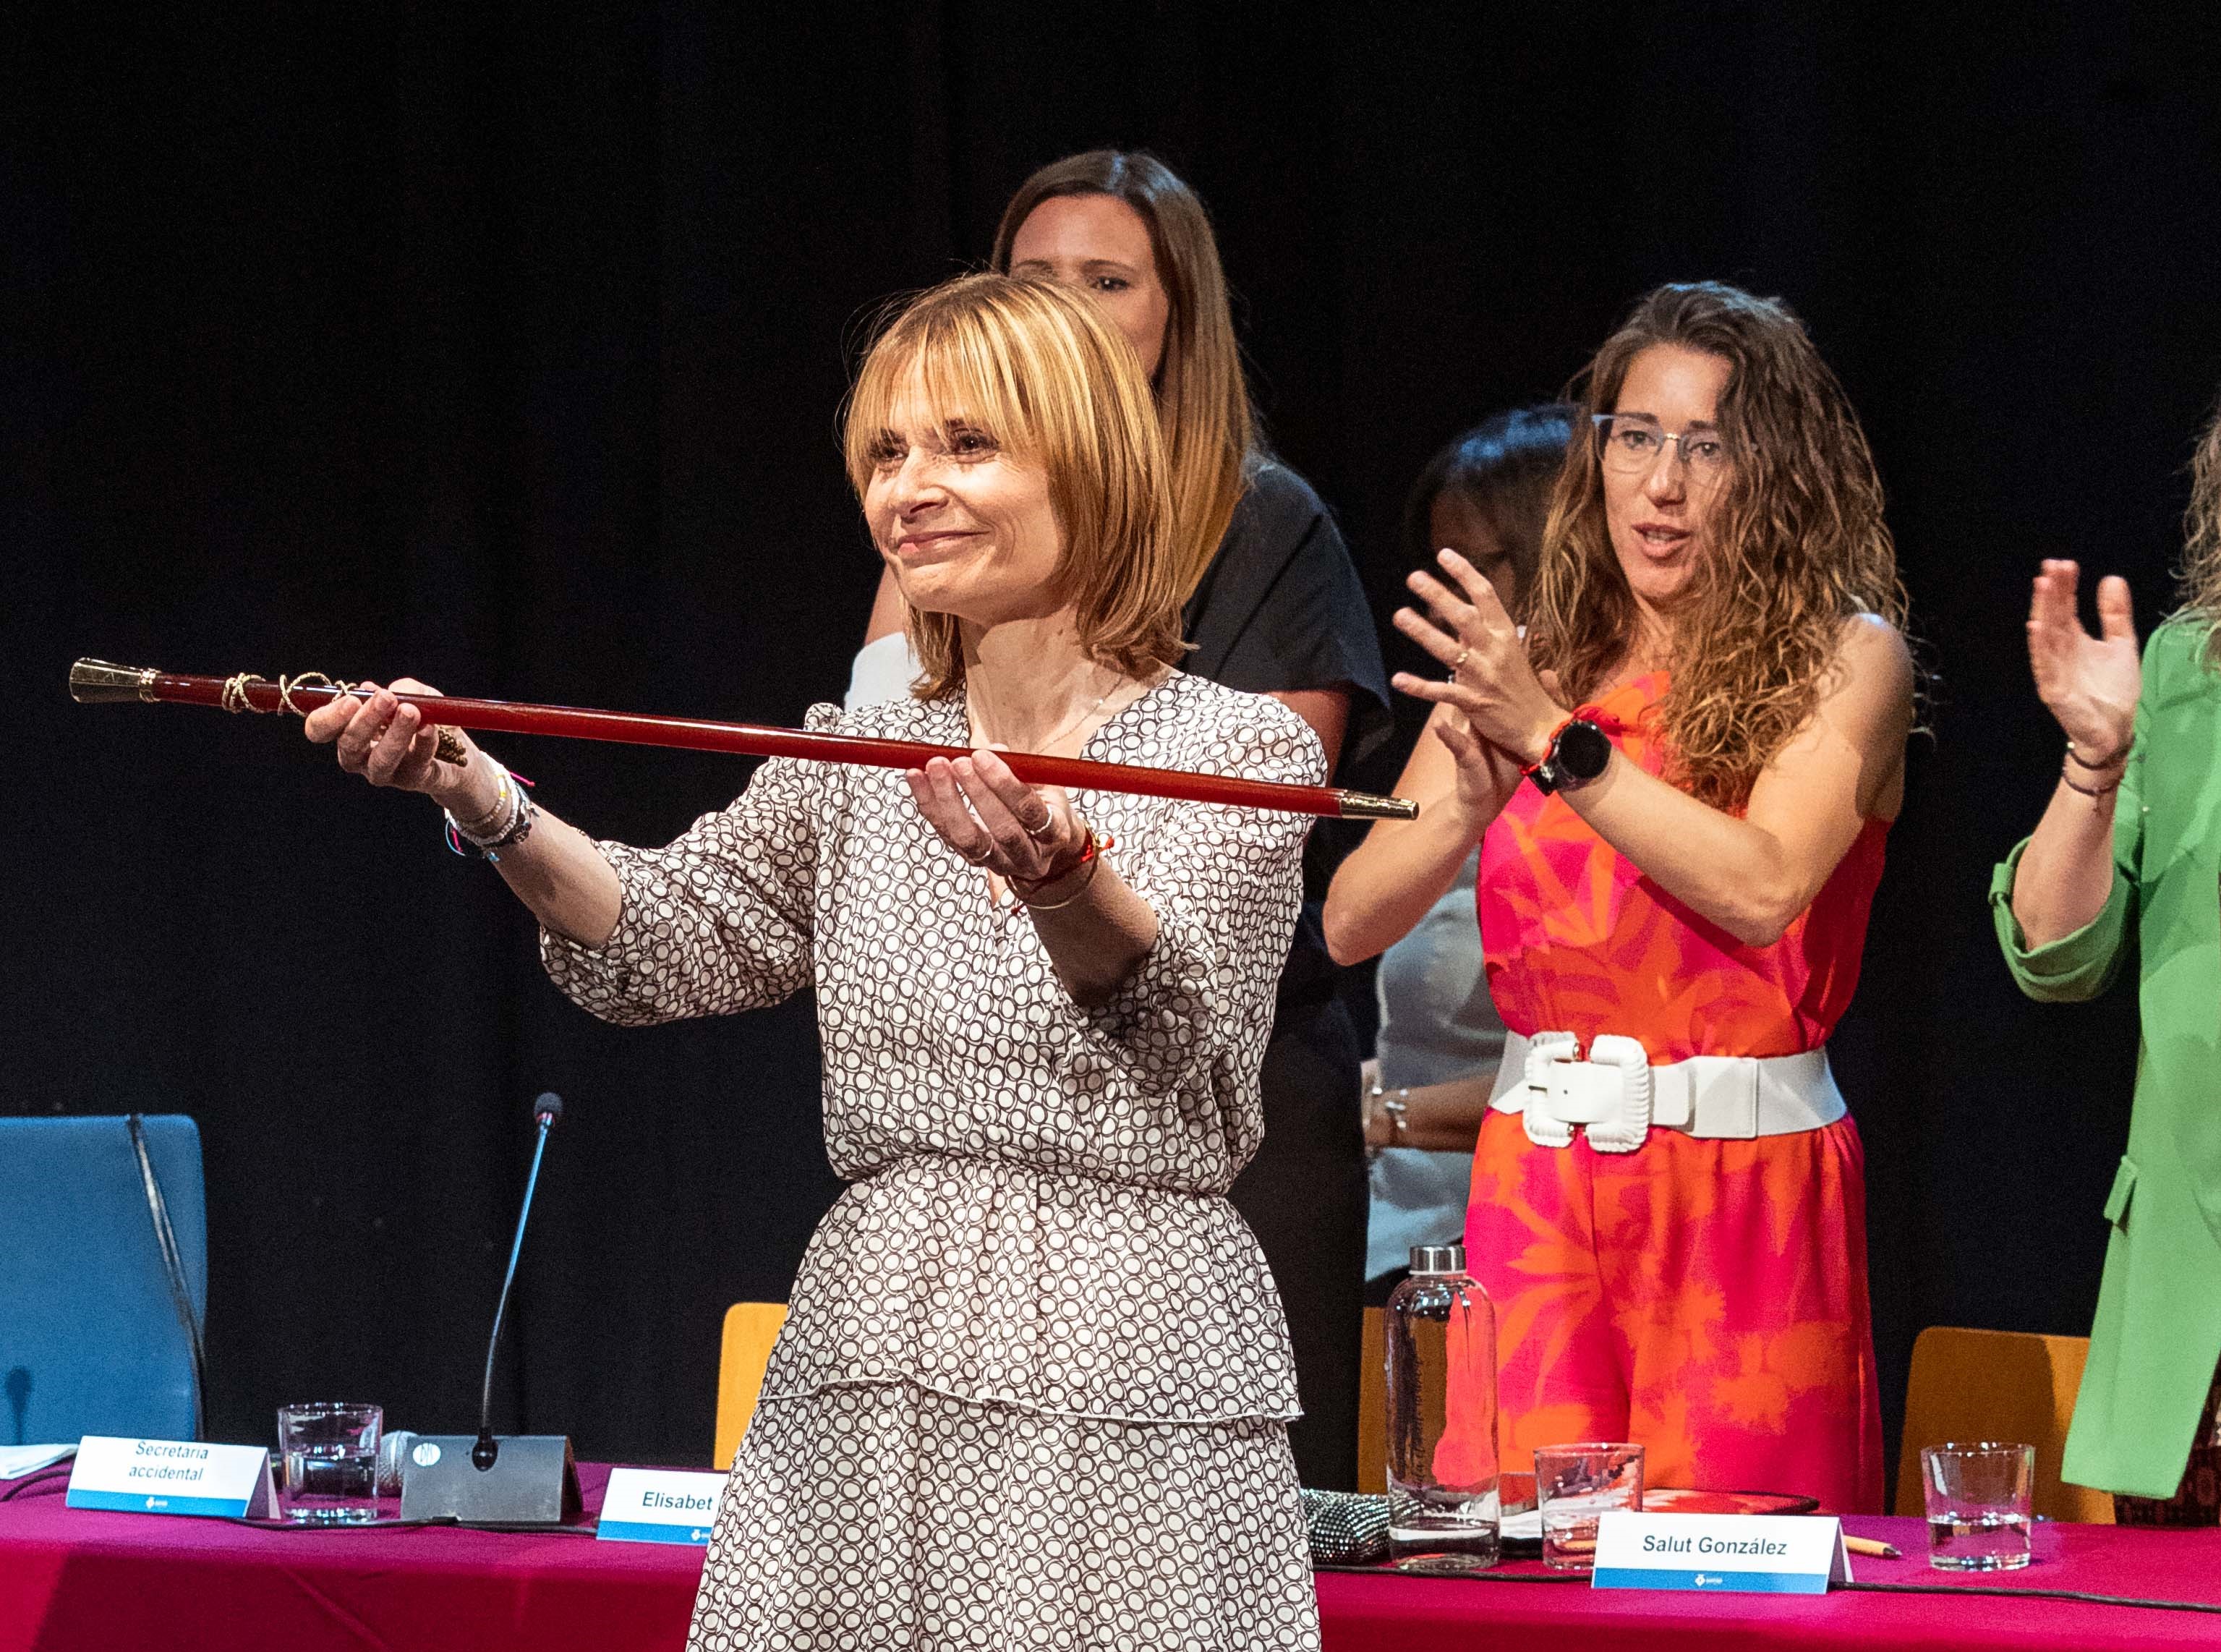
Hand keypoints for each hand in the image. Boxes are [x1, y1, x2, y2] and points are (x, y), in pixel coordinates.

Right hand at [302, 678, 483, 807]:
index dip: (328, 717)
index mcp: (347, 730)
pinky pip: (415, 763)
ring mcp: (383, 772)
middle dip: (366, 720)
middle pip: (349, 744)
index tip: (352, 699)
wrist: (456, 751)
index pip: (319, 729)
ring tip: (411, 711)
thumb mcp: (416, 696)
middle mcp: (358, 756)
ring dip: (395, 734)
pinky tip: (430, 727)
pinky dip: (424, 743)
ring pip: (380, 759)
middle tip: (386, 698)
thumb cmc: (424, 717)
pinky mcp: (411, 780)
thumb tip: (385, 690)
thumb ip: (403, 690)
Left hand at [905, 749, 1091, 895]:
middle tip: (957, 761)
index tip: (982, 755)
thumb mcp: (1046, 785)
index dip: (1004, 783)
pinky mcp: (974, 861)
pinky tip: (917, 778)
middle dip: (975, 792)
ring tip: (933, 767)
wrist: (1046, 848)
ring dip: (947, 801)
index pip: (1029, 810)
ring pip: (970, 839)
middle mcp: (1029, 857)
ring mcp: (1000, 864)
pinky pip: (948, 836)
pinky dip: (929, 806)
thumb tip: (992, 749)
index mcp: (1054, 833)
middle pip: (1002, 829)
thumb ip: (1022, 768)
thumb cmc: (1046, 806)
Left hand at [1392, 547, 1564, 763]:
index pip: (1485, 595)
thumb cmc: (1525, 689)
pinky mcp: (1474, 701)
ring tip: (1399, 615)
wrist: (1540, 727)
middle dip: (1437, 595)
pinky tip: (1398, 679)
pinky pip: (1442, 691)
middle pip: (1463, 616)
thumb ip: (1488, 635)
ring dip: (1422, 631)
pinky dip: (1419, 686)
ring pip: (1448, 650)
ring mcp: (1483, 676)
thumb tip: (1468, 616)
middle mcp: (1495, 650)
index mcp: (1506, 635)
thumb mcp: (1512, 654)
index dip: (1464, 572)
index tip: (1443, 554)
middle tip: (1413, 577)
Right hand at [2027, 561, 2137, 761]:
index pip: (2064, 607)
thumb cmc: (2113, 690)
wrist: (2116, 729)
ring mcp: (2053, 669)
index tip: (2065, 564)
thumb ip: (2115, 614)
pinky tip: (2037, 626)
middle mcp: (2059, 651)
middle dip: (2051, 591)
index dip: (2064, 586)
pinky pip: (2043, 664)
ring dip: (2042, 610)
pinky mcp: (2053, 689)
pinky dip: (2039, 645)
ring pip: (2045, 634)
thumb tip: (2111, 578)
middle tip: (2052, 566)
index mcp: (2073, 640)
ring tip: (2042, 586)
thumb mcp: (2121, 643)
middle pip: (2052, 615)